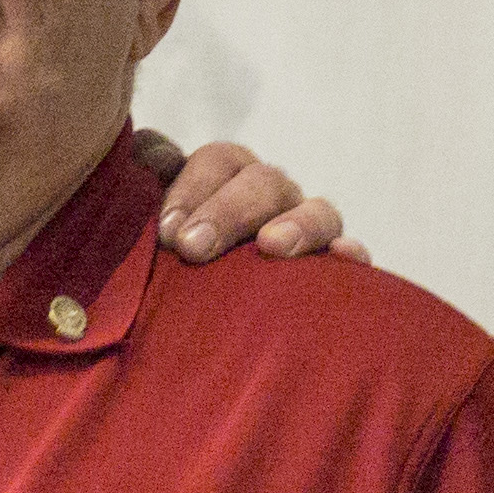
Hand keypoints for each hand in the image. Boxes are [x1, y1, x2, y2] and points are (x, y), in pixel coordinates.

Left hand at [131, 126, 364, 262]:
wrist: (199, 343)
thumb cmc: (162, 273)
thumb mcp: (146, 233)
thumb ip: (141, 191)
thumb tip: (144, 149)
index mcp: (223, 183)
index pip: (218, 162)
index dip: (193, 187)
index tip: (167, 231)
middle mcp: (268, 201)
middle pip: (263, 181)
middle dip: (227, 211)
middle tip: (191, 248)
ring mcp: (305, 233)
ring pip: (317, 210)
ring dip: (296, 224)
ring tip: (270, 246)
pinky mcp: (333, 275)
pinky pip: (352, 256)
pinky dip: (350, 253)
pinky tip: (342, 258)